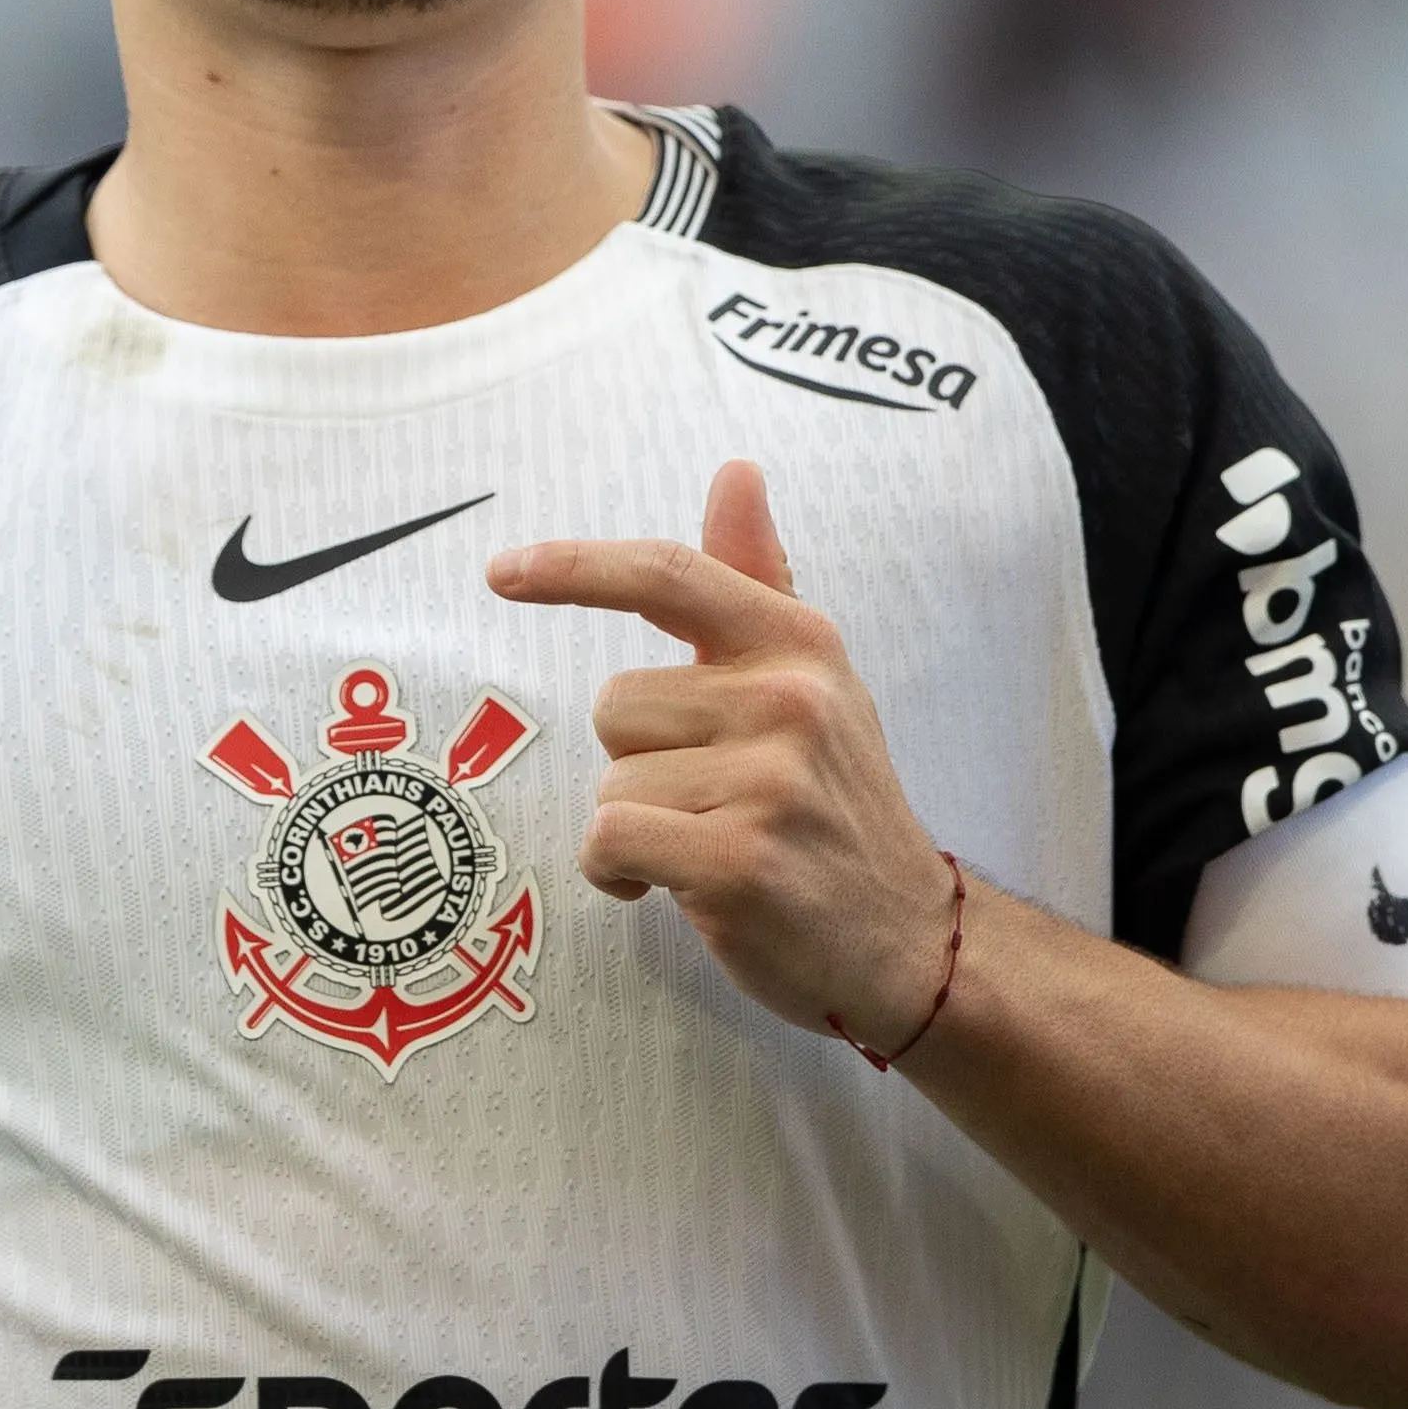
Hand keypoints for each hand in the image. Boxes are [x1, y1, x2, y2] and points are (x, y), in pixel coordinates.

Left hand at [488, 461, 954, 1053]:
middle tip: (711, 801)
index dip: (574, 567)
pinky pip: (610, 840)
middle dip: (638, 761)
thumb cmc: (835, 804)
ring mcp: (769, 780)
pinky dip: (618, 874)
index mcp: (798, 642)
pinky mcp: (740, 860)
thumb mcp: (811, 681)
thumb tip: (735, 471)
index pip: (667, 574)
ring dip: (637, 826)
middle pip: (615, 704)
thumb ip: (755, 581)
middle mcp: (788, 698)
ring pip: (611, 782)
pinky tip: (674, 887)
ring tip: (707, 846)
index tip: (501, 573)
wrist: (906, 936)